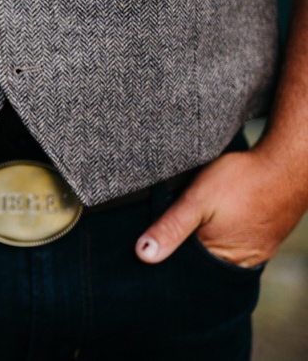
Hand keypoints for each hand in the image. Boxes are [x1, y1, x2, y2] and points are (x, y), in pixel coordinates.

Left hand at [135, 148, 307, 267]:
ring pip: (220, 251)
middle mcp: (241, 261)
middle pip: (202, 261)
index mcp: (220, 258)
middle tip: (180, 221)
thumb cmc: (241, 180)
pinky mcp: (266, 238)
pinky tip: (219, 218)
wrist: (288, 164)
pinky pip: (237, 243)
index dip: (167, 251)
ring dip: (206, 238)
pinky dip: (223, 233)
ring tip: (201, 217)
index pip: (184, 266)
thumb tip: (143, 255)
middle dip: (186, 246)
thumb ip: (171, 228)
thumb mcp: (196, 200)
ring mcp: (257, 251)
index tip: (153, 236)